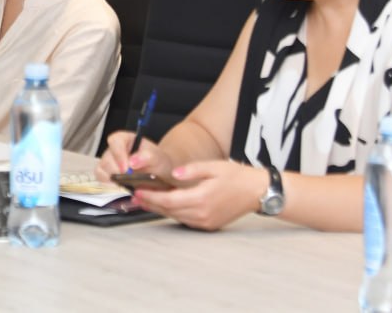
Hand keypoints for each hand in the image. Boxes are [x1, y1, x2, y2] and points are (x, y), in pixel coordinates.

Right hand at [96, 131, 174, 181]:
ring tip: (127, 184)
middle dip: (117, 172)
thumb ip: (147, 157)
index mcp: (125, 139)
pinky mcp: (106, 173)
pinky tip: (120, 187)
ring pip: (102, 169)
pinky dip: (109, 184)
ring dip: (113, 179)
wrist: (159, 174)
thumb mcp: (157, 158)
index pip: (115, 141)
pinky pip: (101, 178)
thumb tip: (132, 162)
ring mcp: (108, 161)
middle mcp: (114, 149)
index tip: (126, 169)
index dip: (118, 155)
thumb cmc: (157, 162)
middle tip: (129, 181)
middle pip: (107, 158)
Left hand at [130, 160, 267, 230]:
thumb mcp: (213, 166)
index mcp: (202, 198)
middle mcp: (202, 214)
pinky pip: (185, 220)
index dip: (151, 197)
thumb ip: (191, 169)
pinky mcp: (209, 224)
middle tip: (134, 196)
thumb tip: (173, 173)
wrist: (257, 191)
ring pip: (176, 217)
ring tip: (144, 200)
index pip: (169, 200)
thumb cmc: (236, 176)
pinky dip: (173, 212)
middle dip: (150, 203)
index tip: (137, 191)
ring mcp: (206, 222)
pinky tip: (165, 205)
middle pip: (169, 210)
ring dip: (159, 209)